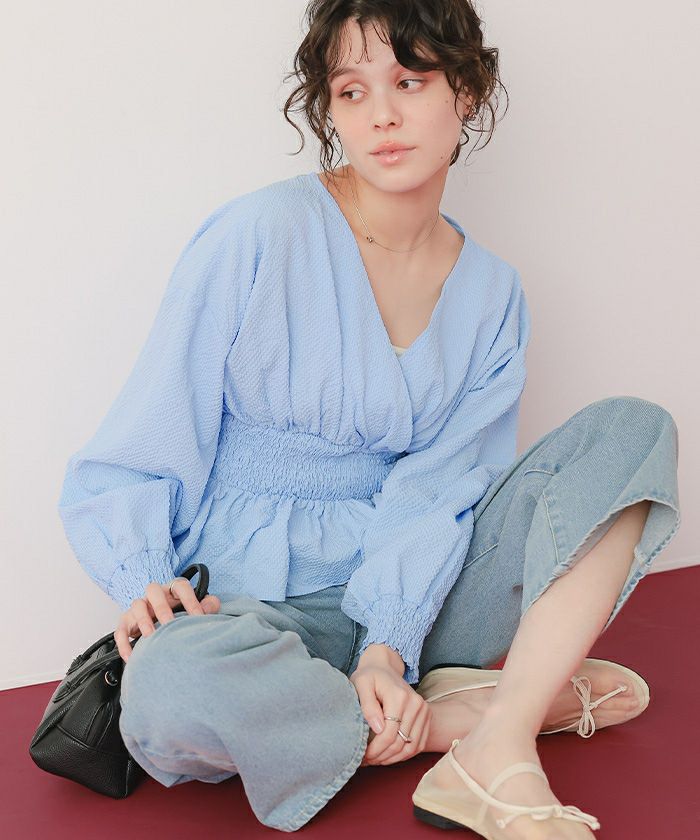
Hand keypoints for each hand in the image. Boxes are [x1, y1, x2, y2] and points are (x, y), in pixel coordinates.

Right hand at [114, 578, 220, 662]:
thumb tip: (210, 607)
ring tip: (150, 636)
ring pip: (136, 605)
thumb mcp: (196, 609)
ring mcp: (139, 607)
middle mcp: (154, 596)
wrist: (162, 624)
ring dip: (143, 620)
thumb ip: (207, 606)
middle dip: (162, 607)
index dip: (191, 600)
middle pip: (153, 590)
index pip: (181, 586)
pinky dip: (124, 643)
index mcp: (173, 589)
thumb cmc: (181, 614)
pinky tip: (132, 656)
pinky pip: (120, 630)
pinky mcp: (126, 622)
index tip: (198, 617)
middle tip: (169, 624)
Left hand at [350, 647, 431, 765]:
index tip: (361, 755)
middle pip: (400, 743)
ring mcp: (424, 711)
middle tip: (365, 760)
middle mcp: (416, 704)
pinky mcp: (427, 717)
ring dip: (392, 758)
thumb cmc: (369, 677)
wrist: (385, 667)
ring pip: (411, 747)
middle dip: (381, 756)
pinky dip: (404, 754)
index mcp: (400, 696)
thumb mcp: (361, 684)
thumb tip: (378, 728)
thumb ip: (368, 705)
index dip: (374, 750)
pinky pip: (418, 744)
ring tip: (376, 759)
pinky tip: (389, 755)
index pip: (389, 734)